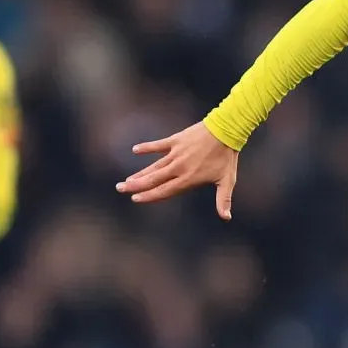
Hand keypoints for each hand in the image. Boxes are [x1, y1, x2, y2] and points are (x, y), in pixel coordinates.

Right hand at [118, 121, 240, 219]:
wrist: (225, 131)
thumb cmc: (226, 158)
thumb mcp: (227, 181)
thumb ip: (223, 199)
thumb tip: (226, 217)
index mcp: (188, 179)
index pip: (164, 191)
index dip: (149, 196)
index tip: (135, 198)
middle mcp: (178, 167)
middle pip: (153, 179)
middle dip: (135, 185)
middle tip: (120, 188)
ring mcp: (175, 153)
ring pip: (153, 166)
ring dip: (139, 173)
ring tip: (127, 179)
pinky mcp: (176, 140)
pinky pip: (158, 145)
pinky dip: (147, 147)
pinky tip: (135, 150)